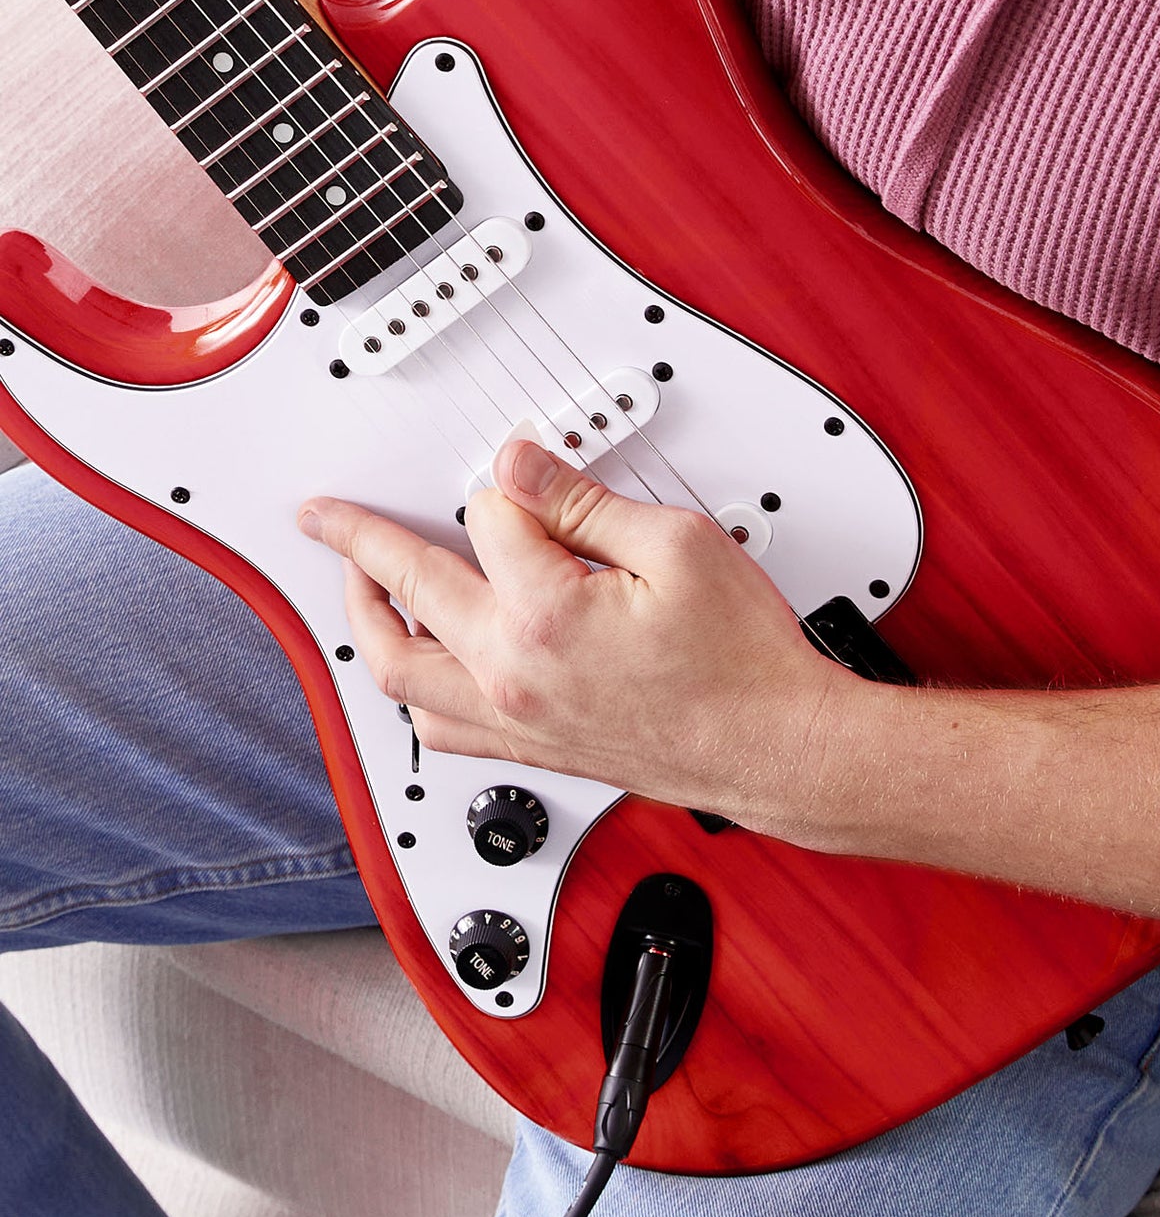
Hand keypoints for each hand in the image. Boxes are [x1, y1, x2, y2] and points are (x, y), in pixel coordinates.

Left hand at [298, 439, 847, 828]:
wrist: (775, 746)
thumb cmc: (743, 662)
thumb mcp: (678, 547)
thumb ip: (585, 502)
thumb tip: (519, 466)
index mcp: (546, 614)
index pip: (491, 519)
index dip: (515, 486)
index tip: (529, 475)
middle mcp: (514, 675)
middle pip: (408, 591)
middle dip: (360, 542)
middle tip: (327, 518)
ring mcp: (516, 721)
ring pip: (399, 673)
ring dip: (366, 622)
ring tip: (358, 586)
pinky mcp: (532, 751)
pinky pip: (437, 730)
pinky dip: (409, 693)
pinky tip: (417, 669)